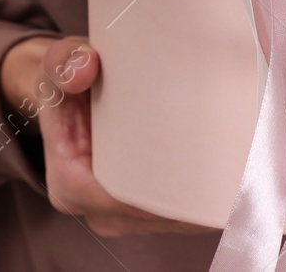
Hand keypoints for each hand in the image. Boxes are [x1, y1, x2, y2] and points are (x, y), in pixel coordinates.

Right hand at [0, 35, 211, 237]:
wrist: (64, 93)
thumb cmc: (64, 82)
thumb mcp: (55, 64)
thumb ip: (63, 61)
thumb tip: (87, 67)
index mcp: (69, 185)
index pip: (121, 204)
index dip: (160, 199)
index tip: (199, 178)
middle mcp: (92, 208)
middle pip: (150, 218)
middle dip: (188, 203)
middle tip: (229, 171)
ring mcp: (115, 215)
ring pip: (164, 223)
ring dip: (195, 207)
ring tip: (230, 176)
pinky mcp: (134, 211)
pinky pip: (169, 219)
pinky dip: (193, 206)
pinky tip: (220, 188)